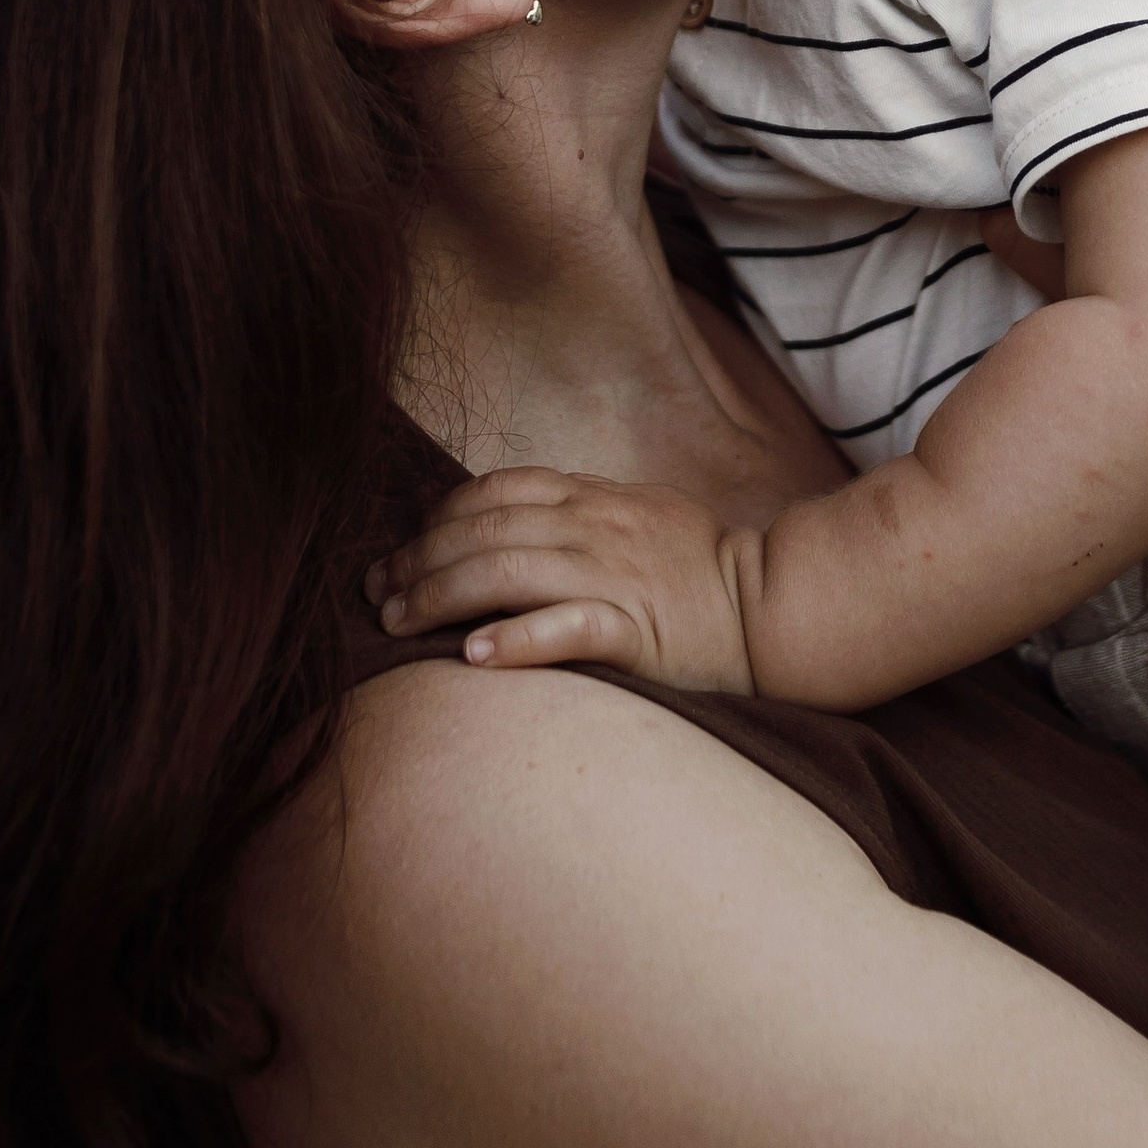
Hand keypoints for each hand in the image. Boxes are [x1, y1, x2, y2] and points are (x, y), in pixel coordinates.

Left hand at [368, 465, 757, 692]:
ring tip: (397, 624)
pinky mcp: (635, 631)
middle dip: (419, 561)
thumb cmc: (697, 570)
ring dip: (441, 596)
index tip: (400, 552)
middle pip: (485, 531)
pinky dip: (515, 640)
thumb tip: (503, 525)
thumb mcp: (635, 515)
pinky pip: (566, 629)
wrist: (771, 606)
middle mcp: (595, 528)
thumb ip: (577, 514)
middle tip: (377, 596)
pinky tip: (472, 657)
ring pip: (508, 571)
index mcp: (593, 498)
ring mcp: (614, 576)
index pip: (495, 490)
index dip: (436, 518)